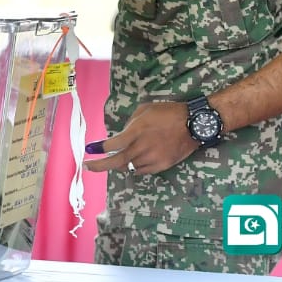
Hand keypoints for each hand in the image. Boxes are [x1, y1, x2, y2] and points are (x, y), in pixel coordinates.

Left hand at [82, 101, 198, 176]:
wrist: (194, 124)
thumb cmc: (168, 112)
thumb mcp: (145, 110)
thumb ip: (130, 123)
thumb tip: (122, 133)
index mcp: (136, 131)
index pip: (112, 144)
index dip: (99, 148)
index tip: (89, 149)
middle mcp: (141, 147)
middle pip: (116, 161)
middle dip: (99, 165)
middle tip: (87, 166)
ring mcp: (152, 159)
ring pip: (129, 167)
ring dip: (123, 162)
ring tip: (125, 154)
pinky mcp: (161, 166)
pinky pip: (142, 171)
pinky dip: (136, 167)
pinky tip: (137, 160)